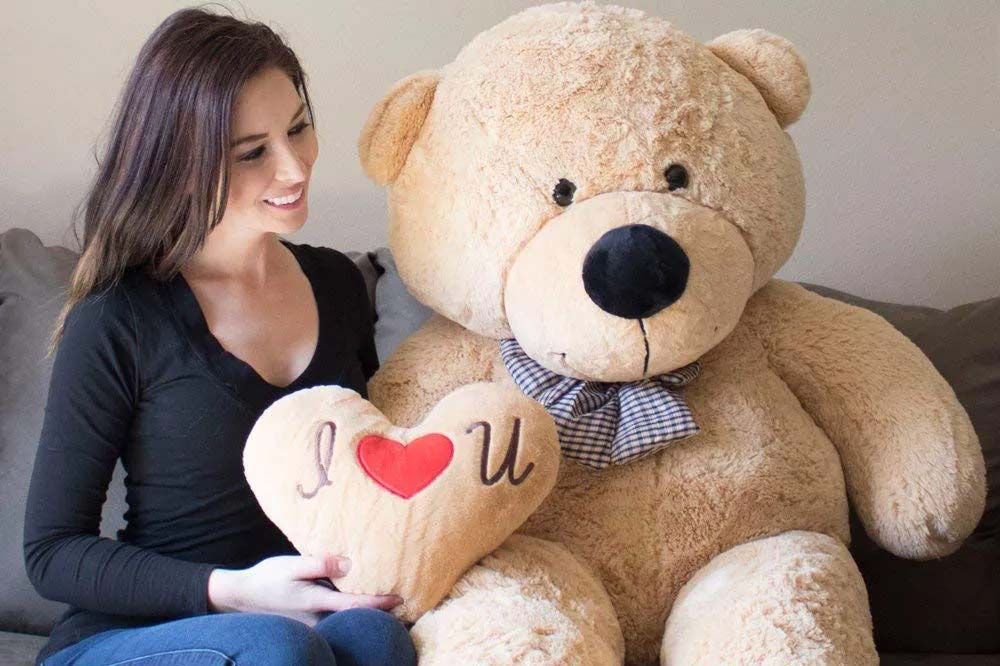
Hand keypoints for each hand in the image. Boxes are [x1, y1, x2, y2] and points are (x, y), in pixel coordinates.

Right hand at [207, 554, 402, 625]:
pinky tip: (357, 600)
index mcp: (317, 602)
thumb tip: (350, 564)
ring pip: (345, 619)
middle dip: (377, 611)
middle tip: (402, 600)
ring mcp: (313, 623)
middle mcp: (318, 618)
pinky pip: (334, 618)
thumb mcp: (292, 565)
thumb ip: (321, 564)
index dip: (379, 602)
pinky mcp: (309, 622)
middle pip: (354, 617)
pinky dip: (349, 611)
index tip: (399, 598)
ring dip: (363, 611)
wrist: (241, 596)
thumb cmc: (267, 578)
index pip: (355, 605)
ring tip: (386, 600)